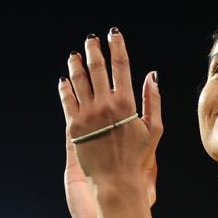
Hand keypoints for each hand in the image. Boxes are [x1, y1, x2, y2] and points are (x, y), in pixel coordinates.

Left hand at [58, 28, 162, 212]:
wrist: (116, 181)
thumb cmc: (137, 158)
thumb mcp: (154, 129)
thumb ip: (153, 100)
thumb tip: (152, 76)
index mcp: (127, 103)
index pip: (121, 66)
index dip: (117, 47)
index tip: (114, 36)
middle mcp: (105, 105)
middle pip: (97, 68)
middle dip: (94, 50)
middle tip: (91, 40)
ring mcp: (87, 115)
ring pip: (79, 81)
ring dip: (76, 65)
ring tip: (74, 56)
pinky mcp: (74, 127)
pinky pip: (67, 100)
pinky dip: (65, 88)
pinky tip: (64, 81)